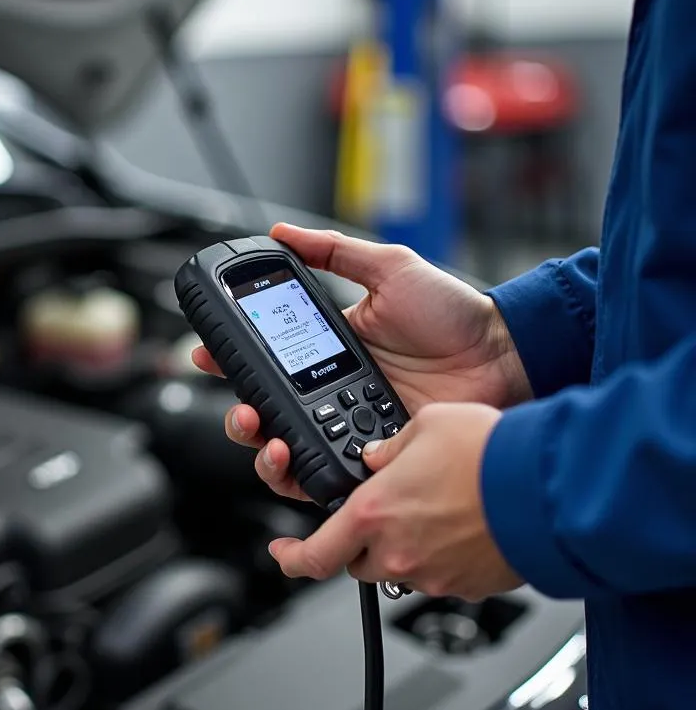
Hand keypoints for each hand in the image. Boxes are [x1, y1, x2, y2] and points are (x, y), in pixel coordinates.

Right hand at [192, 221, 530, 501]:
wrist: (504, 356)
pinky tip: (304, 460)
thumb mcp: (390, 269)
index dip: (230, 363)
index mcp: (330, 351)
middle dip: (241, 419)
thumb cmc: (455, 314)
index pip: (267, 362)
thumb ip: (334, 251)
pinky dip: (308, 476)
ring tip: (270, 441)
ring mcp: (352, 431)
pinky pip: (330, 477)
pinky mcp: (375, 462)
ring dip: (266, 455)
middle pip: (268, 418)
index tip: (205, 356)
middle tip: (244, 412)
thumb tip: (282, 232)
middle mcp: (333, 395)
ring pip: (290, 455)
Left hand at [268, 403, 522, 601]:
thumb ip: (391, 446)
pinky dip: (442, 554)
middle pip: (357, 563)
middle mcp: (398, 552)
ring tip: (434, 510)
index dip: (292, 559)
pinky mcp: (469, 585)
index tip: (284, 554)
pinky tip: (463, 524)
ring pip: (400, 568)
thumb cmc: (490, 454)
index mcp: (373, 514)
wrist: (550, 488)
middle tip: (377, 516)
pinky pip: (442, 574)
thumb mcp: (427, 425)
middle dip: (358, 542)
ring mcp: (434, 574)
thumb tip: (380, 456)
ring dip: (403, 546)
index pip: (315, 555)